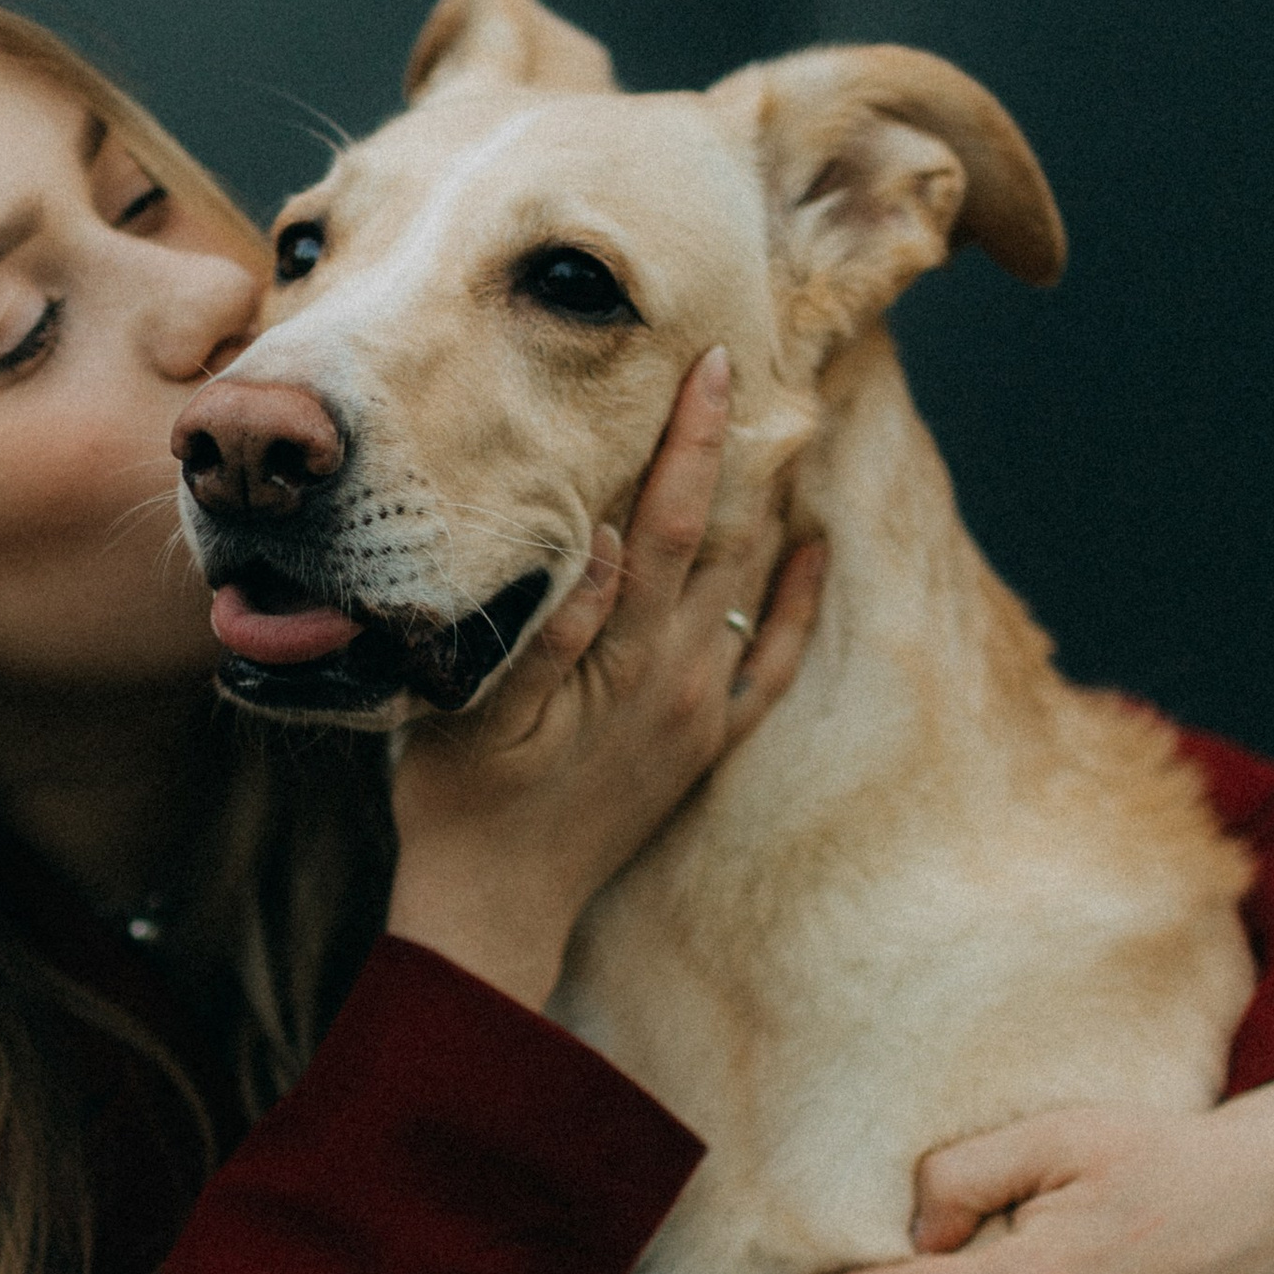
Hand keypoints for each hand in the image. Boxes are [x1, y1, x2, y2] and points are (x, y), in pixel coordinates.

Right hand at [386, 352, 822, 1008]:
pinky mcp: (703, 745)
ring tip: (786, 431)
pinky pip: (769, 663)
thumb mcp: (477, 709)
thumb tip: (607, 541)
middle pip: (724, 540)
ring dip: (768, 508)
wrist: (495, 909)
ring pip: (751, 587)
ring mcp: (699, 712)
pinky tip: (812, 551)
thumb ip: (550, 627)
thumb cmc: (461, 804)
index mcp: (626, 660)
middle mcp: (680, 679)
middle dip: (741, 452)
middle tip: (759, 369)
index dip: (691, 439)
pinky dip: (795, 603)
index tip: (711, 364)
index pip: (669, 522)